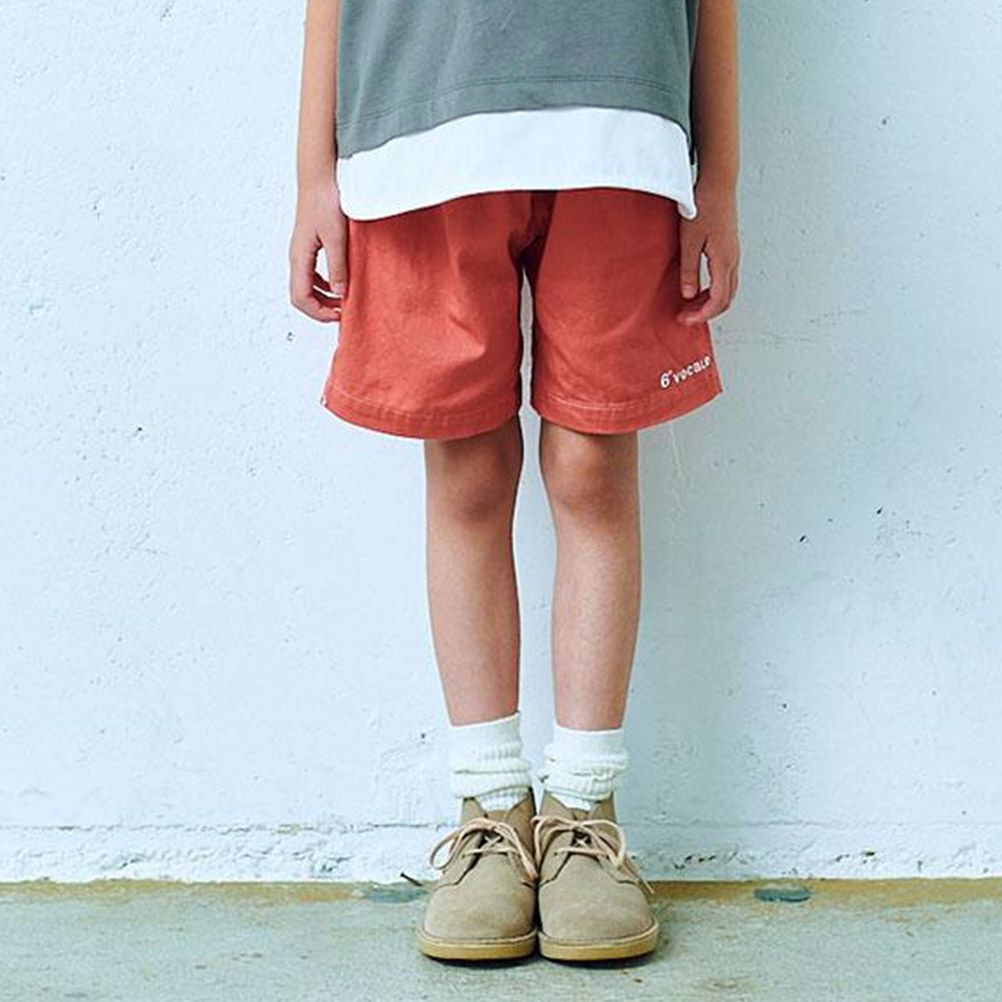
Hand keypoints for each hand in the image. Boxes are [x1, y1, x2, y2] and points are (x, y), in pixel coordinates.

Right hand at [289, 180, 346, 322]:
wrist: (319, 176)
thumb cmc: (325, 200)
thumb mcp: (337, 237)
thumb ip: (338, 266)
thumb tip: (340, 292)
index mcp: (299, 257)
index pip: (300, 298)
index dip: (318, 313)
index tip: (339, 316)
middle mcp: (296, 257)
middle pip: (301, 295)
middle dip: (321, 308)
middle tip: (343, 312)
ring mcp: (301, 251)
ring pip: (305, 286)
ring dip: (323, 297)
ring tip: (343, 300)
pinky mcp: (308, 245)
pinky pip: (311, 273)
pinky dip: (324, 284)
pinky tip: (338, 282)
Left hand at [676, 177, 739, 325]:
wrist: (718, 183)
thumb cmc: (704, 206)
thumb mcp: (689, 240)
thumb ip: (689, 270)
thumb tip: (688, 294)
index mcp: (724, 261)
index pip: (717, 300)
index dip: (701, 315)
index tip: (684, 320)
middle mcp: (733, 260)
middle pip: (726, 299)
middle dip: (706, 313)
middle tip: (685, 316)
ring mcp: (733, 255)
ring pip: (727, 290)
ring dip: (710, 302)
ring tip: (689, 305)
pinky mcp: (730, 249)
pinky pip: (726, 278)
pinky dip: (713, 290)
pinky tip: (698, 288)